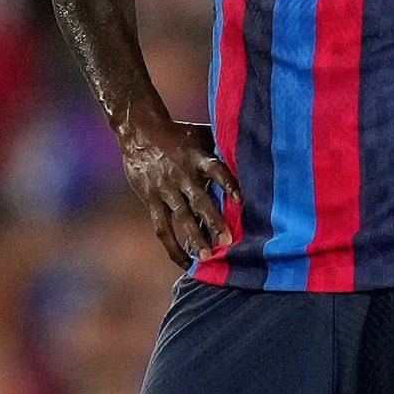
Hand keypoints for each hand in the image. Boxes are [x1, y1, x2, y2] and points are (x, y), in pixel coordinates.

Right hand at [118, 114, 240, 267]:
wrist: (139, 131)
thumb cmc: (178, 134)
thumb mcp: (201, 135)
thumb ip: (221, 148)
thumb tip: (253, 154)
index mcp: (198, 157)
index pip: (216, 170)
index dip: (229, 184)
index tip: (242, 201)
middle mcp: (182, 175)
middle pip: (199, 200)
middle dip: (213, 221)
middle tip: (227, 241)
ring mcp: (165, 189)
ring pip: (181, 217)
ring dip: (194, 238)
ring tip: (206, 258)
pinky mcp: (151, 200)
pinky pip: (162, 227)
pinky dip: (172, 247)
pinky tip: (184, 262)